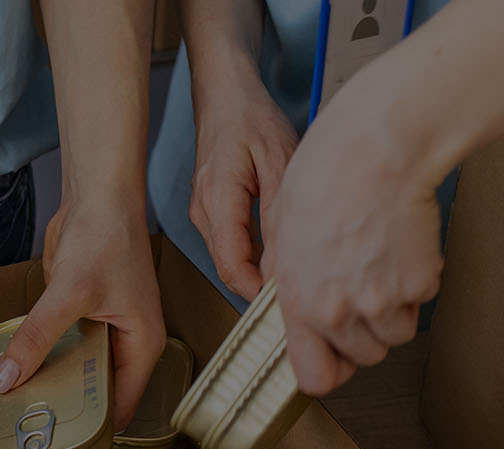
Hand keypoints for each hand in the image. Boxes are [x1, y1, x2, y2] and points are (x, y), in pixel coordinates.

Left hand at [0, 202, 165, 429]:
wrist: (96, 192)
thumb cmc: (109, 233)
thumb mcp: (71, 291)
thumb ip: (38, 335)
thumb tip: (8, 376)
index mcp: (141, 346)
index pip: (120, 406)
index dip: (90, 427)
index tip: (55, 441)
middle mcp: (123, 343)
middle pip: (87, 390)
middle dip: (53, 403)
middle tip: (17, 422)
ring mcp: (96, 330)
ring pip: (62, 367)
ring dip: (31, 376)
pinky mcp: (72, 316)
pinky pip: (46, 342)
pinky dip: (20, 347)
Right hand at [189, 84, 297, 300]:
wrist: (225, 94)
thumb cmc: (251, 117)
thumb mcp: (279, 159)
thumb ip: (278, 214)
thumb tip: (283, 262)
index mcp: (218, 200)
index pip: (231, 266)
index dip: (258, 291)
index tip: (289, 299)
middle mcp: (203, 211)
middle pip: (228, 267)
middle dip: (260, 285)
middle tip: (300, 290)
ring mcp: (202, 212)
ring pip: (228, 258)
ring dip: (257, 269)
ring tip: (294, 270)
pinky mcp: (208, 210)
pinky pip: (229, 243)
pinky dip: (252, 253)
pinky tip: (278, 247)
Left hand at [262, 108, 441, 395]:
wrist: (375, 150)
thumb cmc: (325, 176)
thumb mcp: (282, 234)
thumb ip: (288, 280)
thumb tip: (292, 303)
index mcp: (301, 303)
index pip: (316, 377)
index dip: (327, 367)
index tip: (331, 355)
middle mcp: (343, 311)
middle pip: (364, 357)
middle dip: (363, 333)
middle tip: (359, 295)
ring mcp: (385, 300)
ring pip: (396, 334)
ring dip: (392, 312)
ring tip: (379, 268)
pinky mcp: (421, 282)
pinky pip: (420, 302)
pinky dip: (415, 285)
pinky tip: (398, 250)